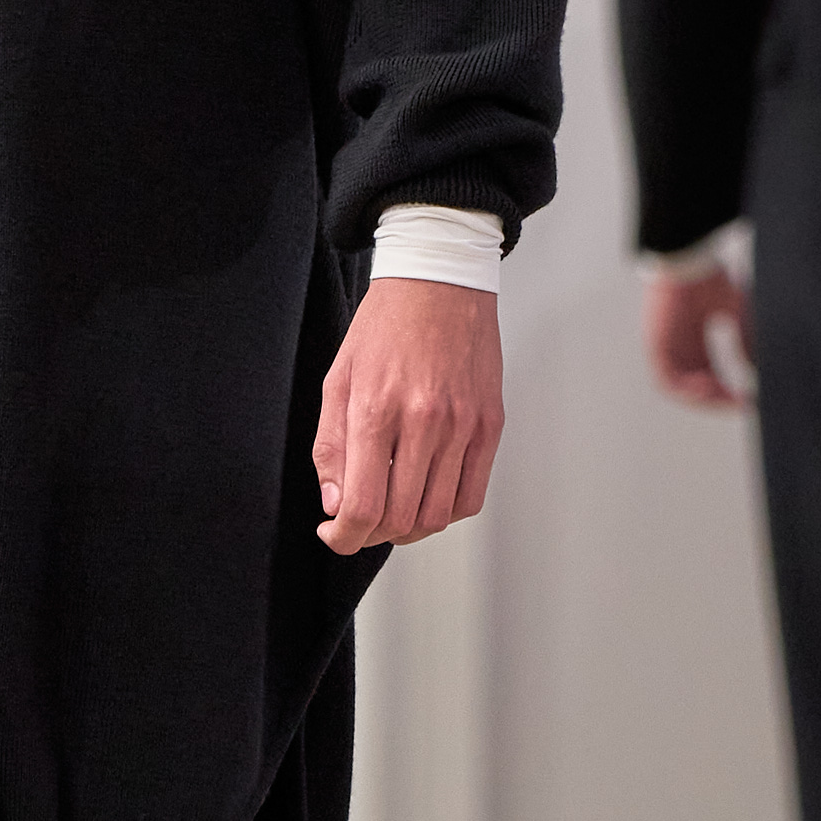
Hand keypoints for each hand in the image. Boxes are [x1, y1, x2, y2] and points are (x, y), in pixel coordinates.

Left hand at [310, 278, 502, 555]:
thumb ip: (330, 448)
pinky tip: (426, 495)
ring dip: (408, 528)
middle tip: (359, 523)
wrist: (439, 283)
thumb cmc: (384, 328)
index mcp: (376, 410)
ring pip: (437, 516)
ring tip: (391, 510)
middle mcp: (424, 422)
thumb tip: (336, 505)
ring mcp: (463, 426)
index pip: (362, 507)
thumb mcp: (337, 381)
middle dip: (371, 535)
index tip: (336, 535)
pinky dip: (446, 511)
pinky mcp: (490, 426)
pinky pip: (471, 496)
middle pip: (400, 520)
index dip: (344, 538)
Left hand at [647, 261, 752, 406]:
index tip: (750, 400)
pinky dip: (687, 390)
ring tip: (726, 399)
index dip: (729, 390)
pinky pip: (667, 380)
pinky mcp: (656, 346)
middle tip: (741, 405)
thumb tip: (761, 373)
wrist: (690, 261)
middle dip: (720, 398)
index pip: (711, 374)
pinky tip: (708, 389)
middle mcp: (679, 346)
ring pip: (682, 387)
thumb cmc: (714, 280)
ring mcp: (666, 347)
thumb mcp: (739, 316)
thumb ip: (748, 343)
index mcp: (695, 339)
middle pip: (698, 385)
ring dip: (704, 398)